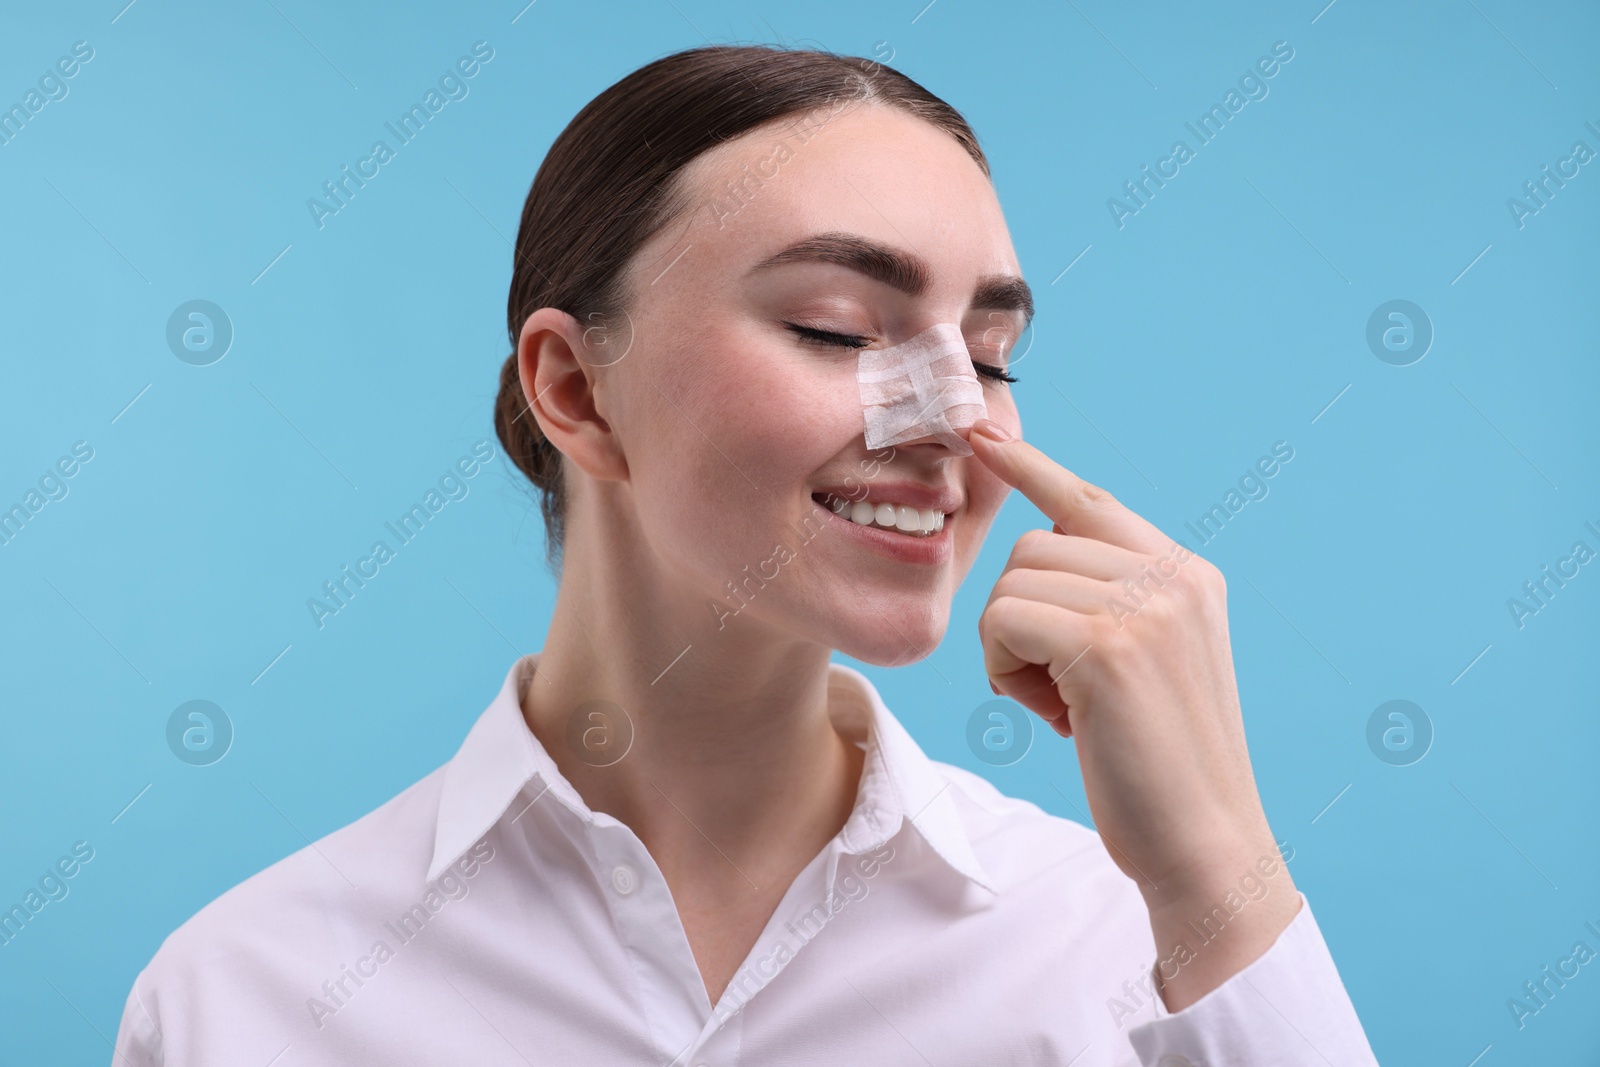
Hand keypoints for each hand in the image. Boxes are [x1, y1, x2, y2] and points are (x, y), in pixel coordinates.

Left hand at [967, 419, 1298, 1007]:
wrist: (1202, 844)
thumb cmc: (1156, 765)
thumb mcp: (1146, 663)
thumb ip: (1109, 601)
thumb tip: (1036, 555)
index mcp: (1187, 574)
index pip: (1091, 501)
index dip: (1030, 467)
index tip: (980, 432)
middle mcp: (1173, 575)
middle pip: (1033, 548)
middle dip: (1020, 618)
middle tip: (1057, 690)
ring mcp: (1146, 605)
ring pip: (1012, 582)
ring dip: (1011, 650)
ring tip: (1061, 706)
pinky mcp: (1109, 645)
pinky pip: (1004, 620)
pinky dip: (1004, 669)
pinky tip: (1046, 713)